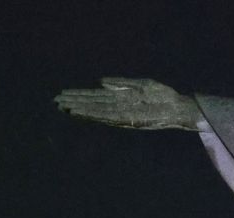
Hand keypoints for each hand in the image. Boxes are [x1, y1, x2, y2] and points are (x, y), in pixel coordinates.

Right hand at [54, 78, 199, 130]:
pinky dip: (95, 115)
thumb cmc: (162, 95)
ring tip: (64, 108)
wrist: (178, 106)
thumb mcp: (141, 84)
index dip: (79, 96)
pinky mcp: (129, 120)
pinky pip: (108, 117)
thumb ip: (121, 83)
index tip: (64, 94)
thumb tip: (100, 81)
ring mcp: (123, 113)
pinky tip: (83, 113)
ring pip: (96, 111)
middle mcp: (118, 106)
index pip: (95, 97)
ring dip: (80, 110)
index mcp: (120, 97)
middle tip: (56, 102)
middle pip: (92, 104)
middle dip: (75, 103)